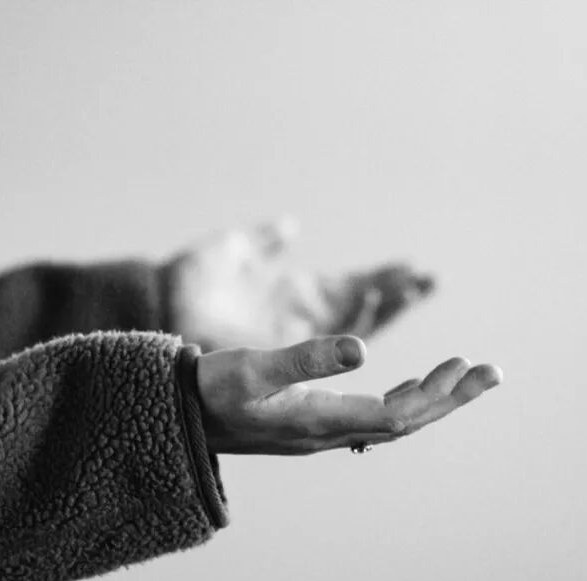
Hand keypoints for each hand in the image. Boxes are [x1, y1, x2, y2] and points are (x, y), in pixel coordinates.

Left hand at [166, 218, 434, 351]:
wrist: (156, 304)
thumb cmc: (188, 280)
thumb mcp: (232, 250)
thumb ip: (263, 241)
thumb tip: (289, 227)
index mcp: (293, 295)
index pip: (349, 288)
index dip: (382, 280)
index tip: (414, 269)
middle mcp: (300, 317)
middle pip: (361, 307)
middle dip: (395, 294)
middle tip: (430, 280)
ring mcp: (292, 335)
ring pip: (352, 323)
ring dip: (383, 304)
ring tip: (413, 286)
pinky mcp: (280, 348)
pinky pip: (324, 337)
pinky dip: (351, 316)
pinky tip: (371, 297)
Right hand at [196, 335, 501, 455]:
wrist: (172, 417)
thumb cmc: (208, 391)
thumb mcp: (253, 368)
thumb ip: (305, 359)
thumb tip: (363, 348)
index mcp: (321, 420)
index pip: (399, 415)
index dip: (439, 395)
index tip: (472, 367)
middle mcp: (327, 432)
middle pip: (405, 420)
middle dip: (450, 396)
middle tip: (492, 372)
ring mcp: (318, 431)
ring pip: (390, 419)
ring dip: (428, 397)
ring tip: (460, 373)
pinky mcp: (308, 423)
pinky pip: (369, 416)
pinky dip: (398, 398)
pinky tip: (408, 384)